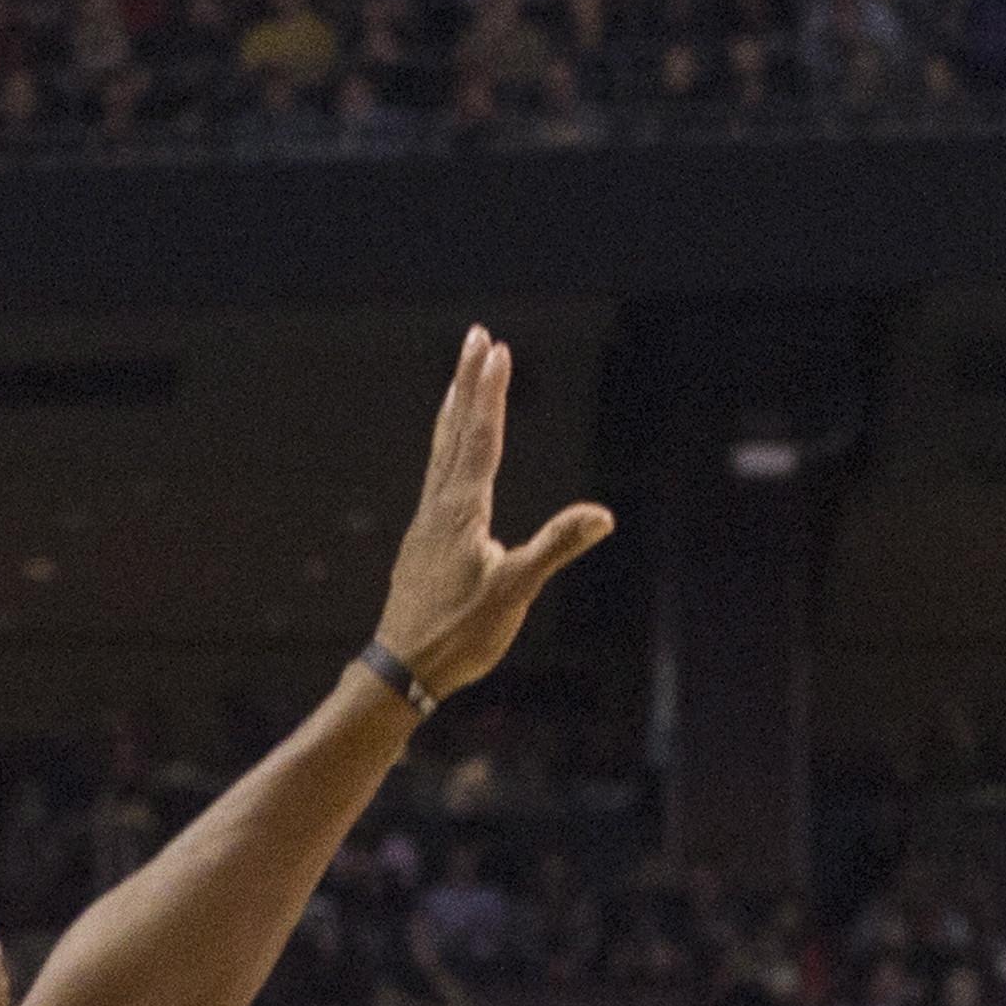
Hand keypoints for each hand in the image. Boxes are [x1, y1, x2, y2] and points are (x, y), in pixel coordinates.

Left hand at [370, 327, 613, 699]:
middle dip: (469, 382)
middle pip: (457, 430)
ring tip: (461, 378)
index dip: (491, 392)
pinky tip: (449, 454)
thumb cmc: (459, 634)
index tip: (496, 349)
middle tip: (476, 336)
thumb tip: (603, 515)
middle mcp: (440, 506)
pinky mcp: (423, 540)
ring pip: (442, 451)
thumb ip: (555, 548)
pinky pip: (436, 476)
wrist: (403, 668)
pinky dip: (446, 447)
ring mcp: (427, 522)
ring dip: (455, 409)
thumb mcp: (514, 592)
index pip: (482, 438)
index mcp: (462, 511)